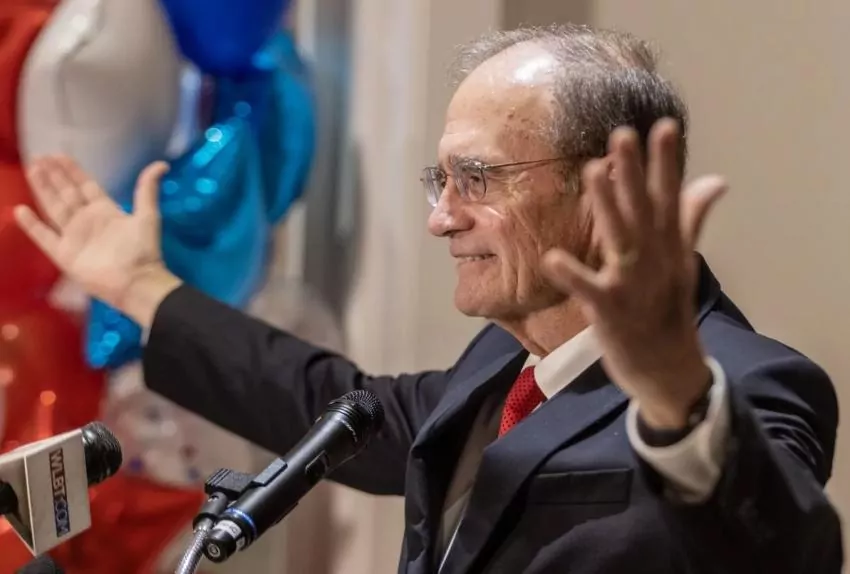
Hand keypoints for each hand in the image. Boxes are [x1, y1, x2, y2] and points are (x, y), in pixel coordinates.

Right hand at [14, 156, 180, 325]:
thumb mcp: (147, 214)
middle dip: (54, 176)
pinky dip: (32, 225)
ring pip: (53, 208)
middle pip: (66, 193)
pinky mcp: (64, 254)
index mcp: (106, 211)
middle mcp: (87, 221)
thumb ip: (148, 188)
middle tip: (39, 157)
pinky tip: (20, 210)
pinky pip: (44, 237)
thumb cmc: (142, 249)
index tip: (58, 154)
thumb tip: (162, 164)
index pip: (85, 185)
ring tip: (31, 170)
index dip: (72, 171)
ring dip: (42, 190)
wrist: (136, 281)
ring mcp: (74, 237)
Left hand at [541, 119, 726, 428]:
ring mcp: (633, 285)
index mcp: (670, 247)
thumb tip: (715, 179)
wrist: (668, 370)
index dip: (666, 162)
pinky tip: (552, 256)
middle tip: (623, 133)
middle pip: (644, 210)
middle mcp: (655, 260)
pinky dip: (572, 274)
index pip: (670, 197)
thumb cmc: (669, 311)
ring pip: (621, 238)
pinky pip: (589, 289)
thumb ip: (692, 218)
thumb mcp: (683, 261)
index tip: (662, 124)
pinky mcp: (610, 311)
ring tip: (594, 170)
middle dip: (635, 172)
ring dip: (608, 205)